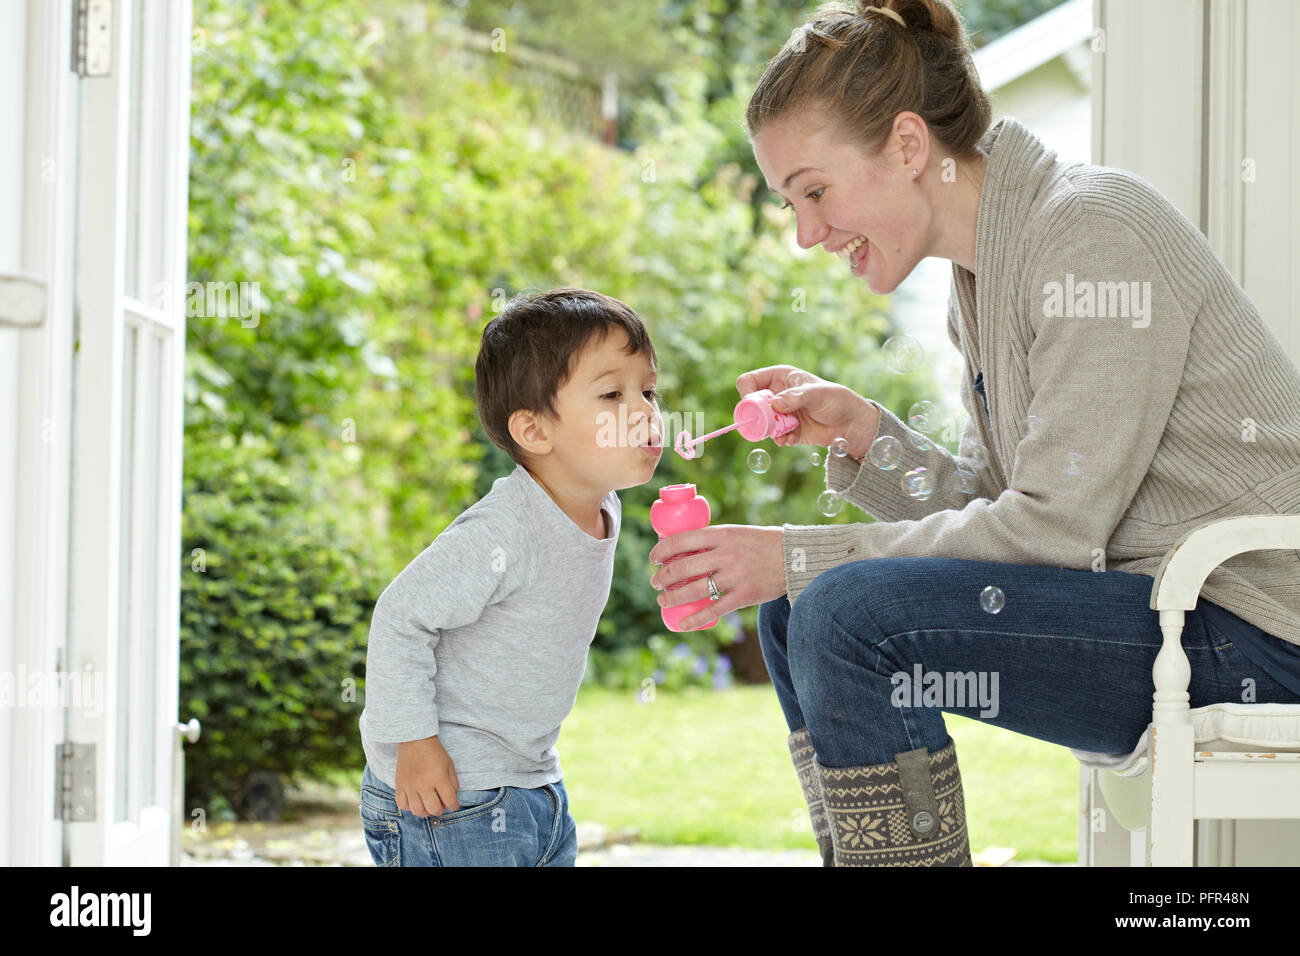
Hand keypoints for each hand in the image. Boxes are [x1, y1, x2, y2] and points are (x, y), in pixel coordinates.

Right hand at [395, 735, 459, 816]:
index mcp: (439, 778)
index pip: (450, 801)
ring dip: (425, 811)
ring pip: (417, 810)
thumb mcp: (449, 764)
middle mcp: (424, 784)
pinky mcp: (399, 785)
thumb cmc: (434, 752)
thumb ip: (453, 782)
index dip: (454, 806)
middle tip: (441, 805)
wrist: (414, 741)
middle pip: (433, 809)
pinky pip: (402, 805)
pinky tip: (414, 801)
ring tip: (427, 804)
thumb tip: (452, 797)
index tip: (454, 805)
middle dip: (440, 810)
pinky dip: (409, 807)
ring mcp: (410, 786)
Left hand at [648, 525, 787, 630]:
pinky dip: (694, 620)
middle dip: (662, 577)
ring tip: (663, 600)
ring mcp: (735, 576)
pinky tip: (682, 624)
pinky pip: (714, 610)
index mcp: (722, 534)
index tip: (653, 558)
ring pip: (694, 590)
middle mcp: (726, 554)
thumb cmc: (762, 543)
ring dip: (672, 597)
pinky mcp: (744, 596)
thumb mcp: (736, 532)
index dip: (661, 550)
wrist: (795, 557)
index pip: (681, 540)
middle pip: (683, 567)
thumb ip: (714, 541)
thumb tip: (684, 550)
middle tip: (656, 582)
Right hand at [736, 365, 879, 457]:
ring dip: (770, 430)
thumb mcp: (818, 394)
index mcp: (779, 377)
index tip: (755, 406)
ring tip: (787, 432)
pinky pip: (774, 436)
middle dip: (758, 416)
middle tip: (771, 424)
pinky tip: (792, 439)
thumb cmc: (836, 399)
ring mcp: (779, 414)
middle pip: (751, 405)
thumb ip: (796, 397)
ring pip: (761, 424)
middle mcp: (775, 394)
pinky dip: (780, 439)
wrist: (850, 423)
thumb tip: (775, 404)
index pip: (749, 381)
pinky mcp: (785, 430)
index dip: (747, 393)